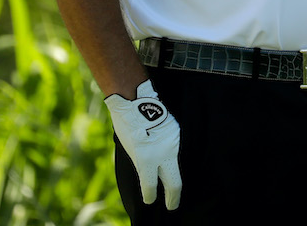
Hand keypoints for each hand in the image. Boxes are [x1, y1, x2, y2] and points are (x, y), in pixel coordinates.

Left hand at [104, 79, 182, 209]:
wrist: (136, 101)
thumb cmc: (127, 126)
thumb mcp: (132, 150)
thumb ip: (143, 163)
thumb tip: (151, 174)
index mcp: (146, 160)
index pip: (150, 186)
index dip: (149, 196)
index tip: (149, 200)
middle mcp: (162, 154)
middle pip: (173, 183)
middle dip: (173, 197)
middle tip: (172, 206)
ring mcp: (173, 144)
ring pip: (177, 166)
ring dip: (174, 176)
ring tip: (173, 186)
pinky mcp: (178, 135)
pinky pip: (178, 151)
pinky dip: (174, 157)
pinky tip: (171, 160)